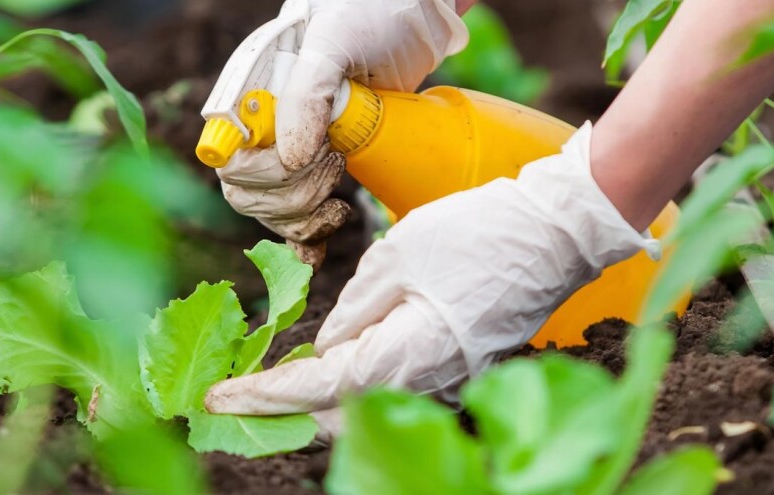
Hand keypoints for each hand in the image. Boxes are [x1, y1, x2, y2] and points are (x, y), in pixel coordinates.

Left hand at [206, 124, 660, 437]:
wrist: (556, 233)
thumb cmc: (477, 234)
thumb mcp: (398, 255)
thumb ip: (355, 307)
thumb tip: (330, 343)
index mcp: (406, 355)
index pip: (317, 388)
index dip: (262, 394)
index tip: (217, 397)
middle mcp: (429, 384)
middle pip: (341, 412)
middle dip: (288, 406)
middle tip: (245, 386)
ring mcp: (452, 382)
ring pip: (370, 403)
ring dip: (323, 395)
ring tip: (281, 375)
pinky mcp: (465, 368)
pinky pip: (402, 386)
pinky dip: (363, 380)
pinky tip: (345, 356)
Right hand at [218, 0, 467, 267]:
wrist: (410, 14)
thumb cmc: (369, 13)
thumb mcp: (335, 40)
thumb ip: (307, 93)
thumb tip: (289, 159)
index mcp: (250, 93)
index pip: (229, 157)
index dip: (263, 175)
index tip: (313, 157)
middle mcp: (263, 123)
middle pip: (248, 193)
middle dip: (293, 196)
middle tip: (336, 165)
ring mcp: (290, 146)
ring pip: (273, 211)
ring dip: (306, 216)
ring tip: (342, 189)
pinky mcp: (318, 164)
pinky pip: (297, 216)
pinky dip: (305, 240)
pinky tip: (318, 251)